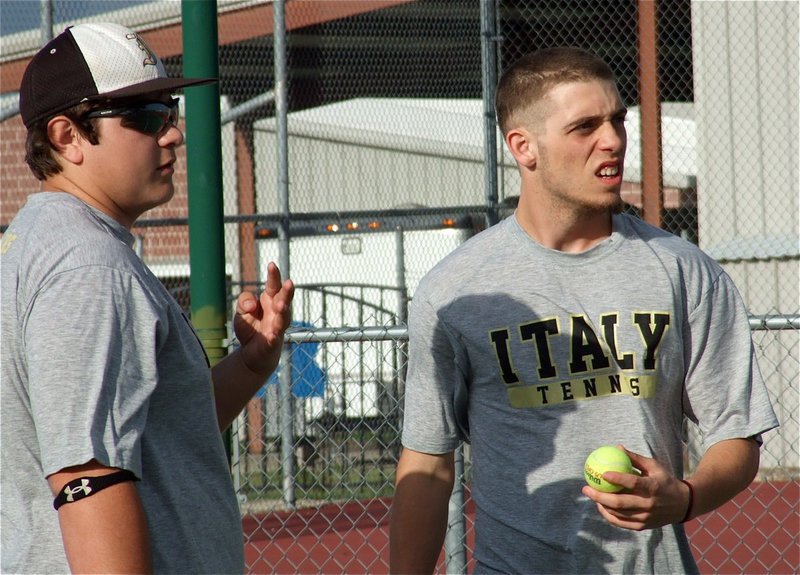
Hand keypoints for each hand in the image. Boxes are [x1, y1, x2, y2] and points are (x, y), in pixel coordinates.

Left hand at [233, 262, 293, 376]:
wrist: (252, 353)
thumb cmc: (251, 327)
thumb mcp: (241, 310)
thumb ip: (244, 301)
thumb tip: (252, 305)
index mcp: (270, 300)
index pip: (273, 286)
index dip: (273, 276)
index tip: (272, 264)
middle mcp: (277, 312)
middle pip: (284, 300)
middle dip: (287, 292)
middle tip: (288, 283)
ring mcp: (277, 328)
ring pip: (283, 318)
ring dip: (282, 312)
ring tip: (280, 305)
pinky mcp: (272, 343)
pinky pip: (274, 339)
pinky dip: (273, 337)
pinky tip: (271, 334)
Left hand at [581, 446, 689, 530]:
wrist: (683, 504)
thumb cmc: (665, 481)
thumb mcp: (654, 466)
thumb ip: (635, 459)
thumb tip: (617, 448)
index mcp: (653, 487)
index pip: (633, 483)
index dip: (617, 479)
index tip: (602, 473)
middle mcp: (649, 504)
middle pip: (621, 503)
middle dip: (599, 496)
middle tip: (586, 488)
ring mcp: (646, 517)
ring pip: (618, 514)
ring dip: (601, 505)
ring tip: (591, 496)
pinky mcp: (643, 526)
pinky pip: (622, 523)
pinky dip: (609, 516)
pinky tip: (601, 507)